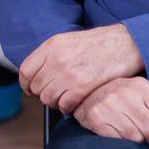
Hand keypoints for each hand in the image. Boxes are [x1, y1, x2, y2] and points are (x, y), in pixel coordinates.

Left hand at [18, 24, 143, 112]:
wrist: (124, 44)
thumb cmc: (97, 44)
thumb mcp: (67, 41)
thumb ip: (49, 56)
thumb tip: (34, 75)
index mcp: (51, 46)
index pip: (25, 71)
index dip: (26, 84)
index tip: (31, 89)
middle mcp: (57, 59)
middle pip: (36, 88)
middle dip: (43, 94)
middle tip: (54, 94)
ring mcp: (69, 73)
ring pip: (48, 99)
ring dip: (55, 102)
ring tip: (65, 98)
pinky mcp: (83, 86)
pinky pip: (64, 106)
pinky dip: (68, 107)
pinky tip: (75, 101)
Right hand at [75, 77, 148, 148]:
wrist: (88, 92)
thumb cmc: (127, 96)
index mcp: (143, 86)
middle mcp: (126, 93)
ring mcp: (110, 105)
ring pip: (136, 137)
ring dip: (141, 145)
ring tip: (140, 142)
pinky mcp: (96, 117)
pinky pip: (117, 140)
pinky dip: (124, 145)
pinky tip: (124, 142)